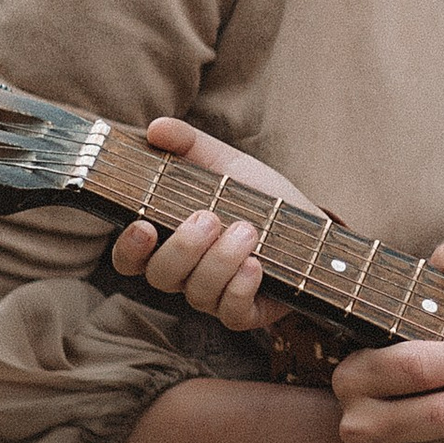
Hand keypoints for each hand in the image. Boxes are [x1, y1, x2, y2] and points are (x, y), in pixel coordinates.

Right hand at [108, 117, 298, 334]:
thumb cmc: (261, 197)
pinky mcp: (246, 312)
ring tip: (247, 230)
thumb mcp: (227, 165)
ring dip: (220, 261)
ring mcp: (214, 296)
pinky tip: (256, 264)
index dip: (129, 248)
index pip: (130, 258)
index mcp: (171, 241)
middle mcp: (186, 274)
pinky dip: (240, 288)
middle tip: (208, 218)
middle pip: (160, 277)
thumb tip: (157, 128)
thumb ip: (189, 145)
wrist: (314, 226)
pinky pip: (231, 313)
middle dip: (183, 248)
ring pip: (197, 294)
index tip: (143, 225)